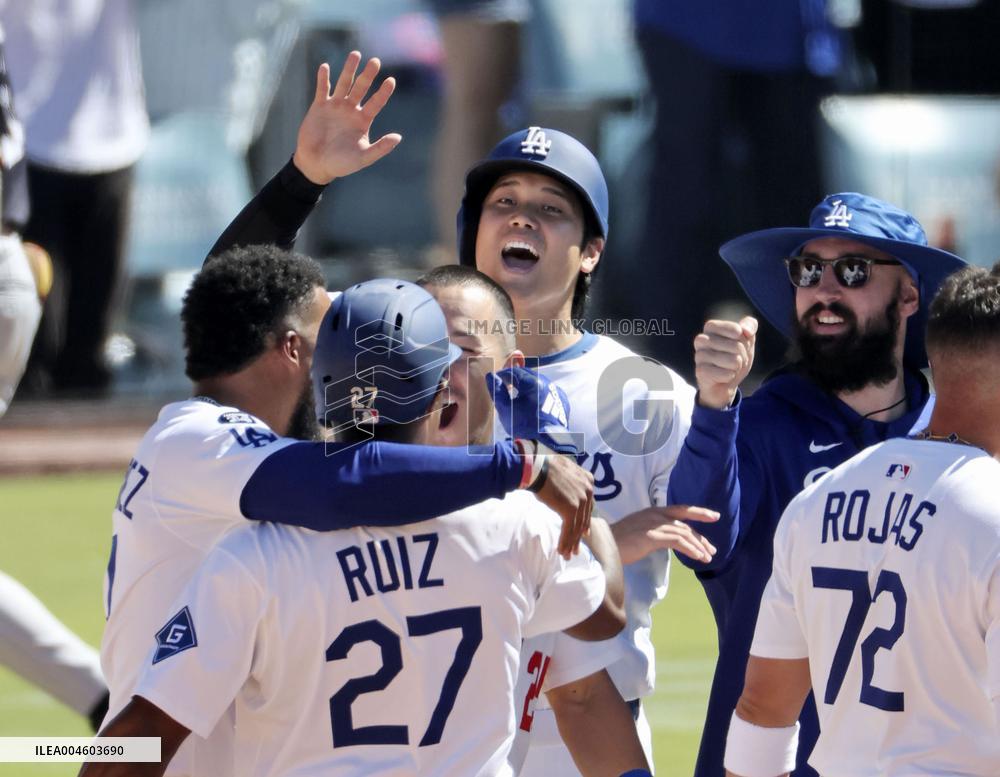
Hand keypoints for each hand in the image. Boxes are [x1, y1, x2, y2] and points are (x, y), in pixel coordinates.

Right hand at [292, 52, 401, 184]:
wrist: (316, 164)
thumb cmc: (341, 164)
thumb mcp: (363, 157)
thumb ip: (380, 148)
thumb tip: (398, 137)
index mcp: (363, 120)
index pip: (376, 103)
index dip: (383, 92)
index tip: (391, 81)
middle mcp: (351, 110)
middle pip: (361, 88)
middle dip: (368, 75)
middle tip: (376, 61)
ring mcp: (335, 106)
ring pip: (344, 83)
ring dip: (349, 69)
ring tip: (356, 54)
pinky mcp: (319, 106)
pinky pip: (322, 89)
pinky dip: (324, 78)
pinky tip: (325, 67)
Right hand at [488, 367, 578, 454]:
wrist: (547, 443)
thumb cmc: (524, 426)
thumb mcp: (505, 409)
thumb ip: (497, 391)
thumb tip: (490, 376)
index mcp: (531, 382)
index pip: (514, 371)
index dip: (503, 375)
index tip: (497, 381)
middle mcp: (546, 382)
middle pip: (527, 374)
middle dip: (516, 378)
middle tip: (506, 385)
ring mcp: (556, 391)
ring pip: (539, 382)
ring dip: (528, 385)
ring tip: (520, 394)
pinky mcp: (562, 401)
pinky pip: (549, 392)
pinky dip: (539, 393)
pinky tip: (534, 401)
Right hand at [531, 448, 593, 558]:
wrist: (537, 468)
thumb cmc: (545, 468)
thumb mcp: (565, 471)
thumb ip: (571, 482)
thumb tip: (567, 490)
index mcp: (589, 480)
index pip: (588, 506)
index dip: (585, 522)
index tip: (584, 534)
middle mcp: (588, 491)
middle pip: (584, 519)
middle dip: (578, 536)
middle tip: (575, 549)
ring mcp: (581, 500)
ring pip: (577, 527)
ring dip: (571, 543)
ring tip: (567, 554)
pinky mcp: (571, 509)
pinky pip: (569, 529)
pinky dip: (565, 541)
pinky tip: (561, 550)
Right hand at [610, 506, 718, 564]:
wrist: (601, 545)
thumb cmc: (615, 542)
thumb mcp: (637, 533)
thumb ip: (652, 533)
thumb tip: (664, 540)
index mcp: (651, 512)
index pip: (680, 510)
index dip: (698, 512)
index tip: (715, 516)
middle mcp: (655, 514)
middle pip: (685, 523)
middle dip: (701, 537)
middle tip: (712, 550)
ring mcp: (653, 523)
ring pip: (684, 533)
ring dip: (698, 546)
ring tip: (707, 558)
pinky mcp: (652, 535)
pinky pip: (678, 541)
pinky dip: (691, 549)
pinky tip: (698, 557)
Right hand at [693, 317, 756, 409]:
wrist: (723, 384)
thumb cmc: (734, 357)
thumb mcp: (747, 339)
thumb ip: (750, 325)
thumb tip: (746, 331)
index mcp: (711, 327)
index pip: (736, 330)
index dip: (744, 340)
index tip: (737, 346)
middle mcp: (701, 339)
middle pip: (737, 346)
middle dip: (742, 357)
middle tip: (734, 362)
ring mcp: (699, 355)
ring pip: (734, 360)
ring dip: (736, 368)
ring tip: (728, 369)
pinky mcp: (700, 371)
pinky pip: (727, 374)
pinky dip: (730, 377)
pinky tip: (722, 377)